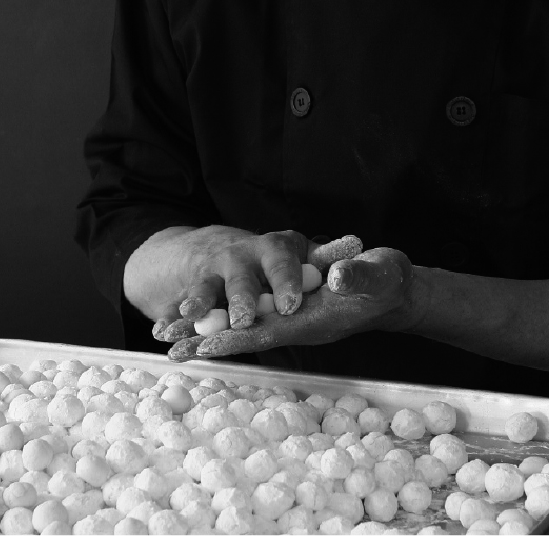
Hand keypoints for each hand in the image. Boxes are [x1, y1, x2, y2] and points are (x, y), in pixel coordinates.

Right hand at [123, 224, 312, 339]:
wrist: (224, 251)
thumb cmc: (277, 258)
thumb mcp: (303, 252)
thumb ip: (328, 255)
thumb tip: (358, 246)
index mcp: (274, 247)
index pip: (281, 259)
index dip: (286, 279)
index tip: (290, 303)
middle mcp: (241, 256)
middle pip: (241, 276)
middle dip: (241, 297)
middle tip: (243, 318)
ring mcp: (214, 273)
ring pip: (207, 288)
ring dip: (199, 301)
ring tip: (191, 315)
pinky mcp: (195, 292)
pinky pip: (180, 306)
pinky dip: (170, 318)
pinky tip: (162, 332)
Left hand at [171, 248, 415, 360]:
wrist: (393, 288)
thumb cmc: (388, 280)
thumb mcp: (379, 274)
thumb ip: (358, 276)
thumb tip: (336, 278)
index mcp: (315, 319)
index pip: (269, 332)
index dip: (237, 338)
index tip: (204, 346)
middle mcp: (297, 322)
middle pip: (246, 334)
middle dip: (209, 339)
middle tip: (168, 347)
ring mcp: (292, 315)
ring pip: (244, 325)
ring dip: (209, 329)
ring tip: (172, 335)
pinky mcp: (291, 305)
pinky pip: (252, 314)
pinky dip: (225, 316)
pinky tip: (201, 316)